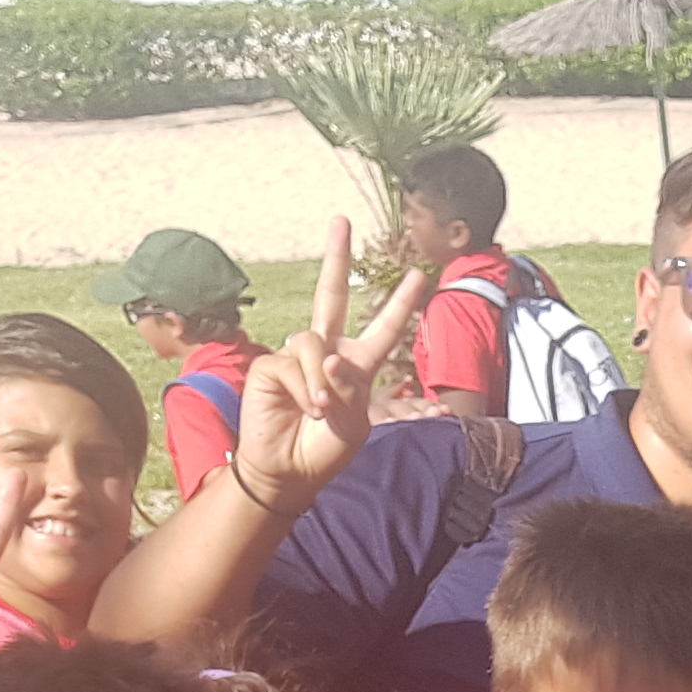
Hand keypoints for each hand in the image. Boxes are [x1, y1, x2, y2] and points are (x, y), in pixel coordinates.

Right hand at [228, 217, 436, 511]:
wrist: (289, 471)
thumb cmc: (325, 450)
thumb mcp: (355, 423)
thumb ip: (350, 389)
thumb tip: (328, 359)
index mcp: (355, 366)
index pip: (381, 328)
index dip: (400, 304)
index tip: (419, 276)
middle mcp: (326, 353)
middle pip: (330, 295)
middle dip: (336, 257)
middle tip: (341, 220)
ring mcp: (297, 355)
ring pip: (317, 346)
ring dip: (324, 381)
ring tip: (319, 410)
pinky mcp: (272, 363)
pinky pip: (298, 362)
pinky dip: (307, 386)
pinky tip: (305, 407)